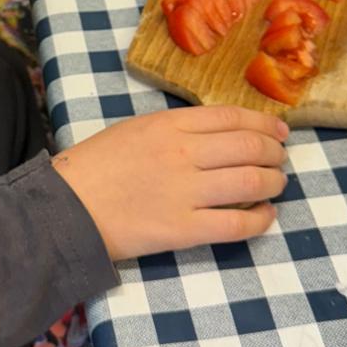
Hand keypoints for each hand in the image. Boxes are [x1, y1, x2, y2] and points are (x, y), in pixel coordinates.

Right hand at [53, 106, 289, 259]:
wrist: (66, 208)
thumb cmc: (95, 167)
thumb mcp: (134, 129)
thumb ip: (175, 129)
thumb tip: (219, 135)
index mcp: (169, 123)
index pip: (232, 117)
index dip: (264, 123)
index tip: (279, 131)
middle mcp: (183, 152)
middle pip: (248, 146)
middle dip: (274, 152)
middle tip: (280, 159)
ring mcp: (186, 191)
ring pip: (250, 182)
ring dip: (273, 183)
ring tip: (276, 185)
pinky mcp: (184, 229)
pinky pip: (236, 223)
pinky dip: (260, 219)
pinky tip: (265, 216)